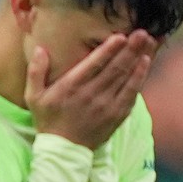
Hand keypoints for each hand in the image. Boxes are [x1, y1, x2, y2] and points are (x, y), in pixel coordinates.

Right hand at [26, 29, 156, 148]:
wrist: (64, 149)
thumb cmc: (48, 119)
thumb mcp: (33, 96)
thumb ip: (36, 71)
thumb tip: (40, 49)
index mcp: (71, 87)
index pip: (93, 64)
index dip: (108, 50)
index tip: (120, 36)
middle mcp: (91, 95)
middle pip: (115, 68)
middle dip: (130, 49)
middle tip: (142, 32)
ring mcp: (106, 106)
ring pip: (126, 78)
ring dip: (138, 58)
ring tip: (149, 41)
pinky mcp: (117, 115)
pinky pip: (132, 93)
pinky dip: (139, 77)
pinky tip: (145, 62)